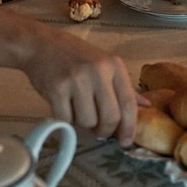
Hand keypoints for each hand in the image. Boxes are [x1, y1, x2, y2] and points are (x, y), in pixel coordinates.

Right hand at [21, 30, 140, 144]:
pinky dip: (66, 120)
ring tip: (77, 109)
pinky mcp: (56, 89)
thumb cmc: (75, 56)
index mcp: (115, 65)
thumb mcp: (105, 65)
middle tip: (99, 131)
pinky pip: (66, 119)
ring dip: (83, 123)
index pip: (129, 103)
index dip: (129, 127)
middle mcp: (99, 71)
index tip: (126, 141)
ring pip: (88, 121)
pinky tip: (64, 107)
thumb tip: (146, 106)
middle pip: (110, 117)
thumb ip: (124, 87)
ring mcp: (77, 80)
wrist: (41, 45)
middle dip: (105, 131)